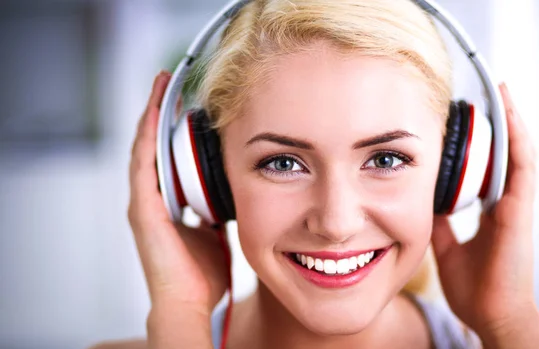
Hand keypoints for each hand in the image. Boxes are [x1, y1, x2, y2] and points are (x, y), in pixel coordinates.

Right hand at [128, 71, 227, 343]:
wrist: (189, 302)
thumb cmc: (203, 274)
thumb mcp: (217, 233)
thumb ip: (220, 212)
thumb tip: (237, 195)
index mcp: (170, 203)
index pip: (169, 155)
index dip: (174, 128)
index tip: (186, 103)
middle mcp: (153, 198)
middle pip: (155, 144)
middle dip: (160, 112)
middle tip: (169, 81)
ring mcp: (145, 202)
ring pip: (145, 146)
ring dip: (152, 114)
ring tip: (161, 83)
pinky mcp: (143, 207)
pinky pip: (144, 162)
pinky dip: (148, 133)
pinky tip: (155, 109)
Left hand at [431, 84, 538, 346]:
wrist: (491, 315)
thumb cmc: (475, 287)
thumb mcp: (446, 246)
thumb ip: (440, 222)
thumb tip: (426, 201)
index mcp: (490, 211)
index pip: (487, 166)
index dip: (481, 142)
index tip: (466, 119)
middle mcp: (505, 203)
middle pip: (504, 153)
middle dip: (496, 123)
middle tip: (484, 93)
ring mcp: (515, 206)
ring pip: (518, 153)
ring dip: (510, 121)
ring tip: (500, 92)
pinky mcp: (520, 212)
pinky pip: (522, 168)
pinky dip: (518, 141)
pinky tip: (510, 117)